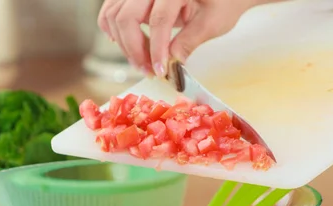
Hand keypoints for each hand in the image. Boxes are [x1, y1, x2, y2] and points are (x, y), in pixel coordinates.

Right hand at [98, 0, 260, 76]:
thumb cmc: (222, 2)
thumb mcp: (212, 22)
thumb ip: (189, 42)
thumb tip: (172, 64)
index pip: (159, 19)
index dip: (157, 49)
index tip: (160, 71)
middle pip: (126, 17)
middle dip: (134, 49)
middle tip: (149, 71)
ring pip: (113, 14)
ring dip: (123, 43)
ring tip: (143, 61)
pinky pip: (110, 10)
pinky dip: (114, 30)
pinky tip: (129, 44)